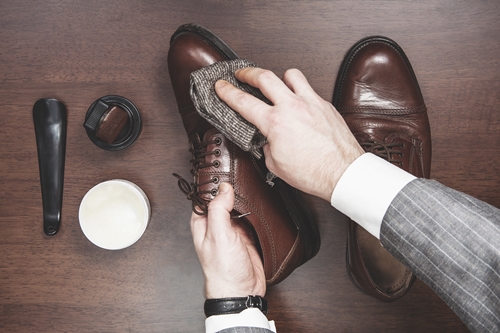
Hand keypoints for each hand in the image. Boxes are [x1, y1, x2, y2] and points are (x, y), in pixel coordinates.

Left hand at [190, 182, 265, 298]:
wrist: (241, 291)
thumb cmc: (222, 270)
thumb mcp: (219, 235)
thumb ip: (219, 210)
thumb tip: (224, 188)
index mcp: (202, 223)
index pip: (204, 196)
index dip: (212, 183)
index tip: (222, 170)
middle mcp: (215, 225)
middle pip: (222, 199)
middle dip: (230, 189)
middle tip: (240, 173)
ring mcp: (232, 230)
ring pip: (237, 207)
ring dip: (244, 199)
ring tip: (250, 185)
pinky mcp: (246, 236)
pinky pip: (250, 217)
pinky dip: (255, 210)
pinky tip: (259, 203)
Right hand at [215, 68, 363, 200]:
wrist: (342, 173)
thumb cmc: (313, 173)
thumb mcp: (275, 164)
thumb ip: (266, 145)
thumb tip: (266, 139)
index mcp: (275, 123)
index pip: (243, 101)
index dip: (227, 91)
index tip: (221, 85)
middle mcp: (292, 107)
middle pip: (264, 76)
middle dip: (248, 72)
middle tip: (241, 73)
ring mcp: (311, 102)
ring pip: (290, 74)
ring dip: (279, 77)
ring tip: (275, 84)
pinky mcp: (325, 105)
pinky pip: (309, 89)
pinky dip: (299, 92)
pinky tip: (298, 102)